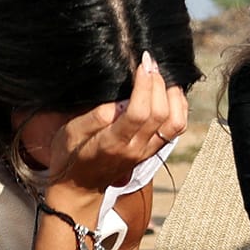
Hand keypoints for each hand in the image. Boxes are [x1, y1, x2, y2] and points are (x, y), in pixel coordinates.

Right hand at [47, 54, 186, 203]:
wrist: (80, 186)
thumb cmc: (70, 156)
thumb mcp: (69, 134)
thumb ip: (94, 117)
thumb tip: (119, 101)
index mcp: (114, 143)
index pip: (140, 112)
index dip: (145, 85)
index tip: (142, 63)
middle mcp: (137, 148)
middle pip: (162, 114)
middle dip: (159, 83)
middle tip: (150, 63)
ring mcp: (149, 150)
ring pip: (176, 122)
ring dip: (174, 95)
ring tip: (161, 76)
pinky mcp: (154, 150)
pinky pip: (176, 128)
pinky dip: (179, 107)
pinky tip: (169, 92)